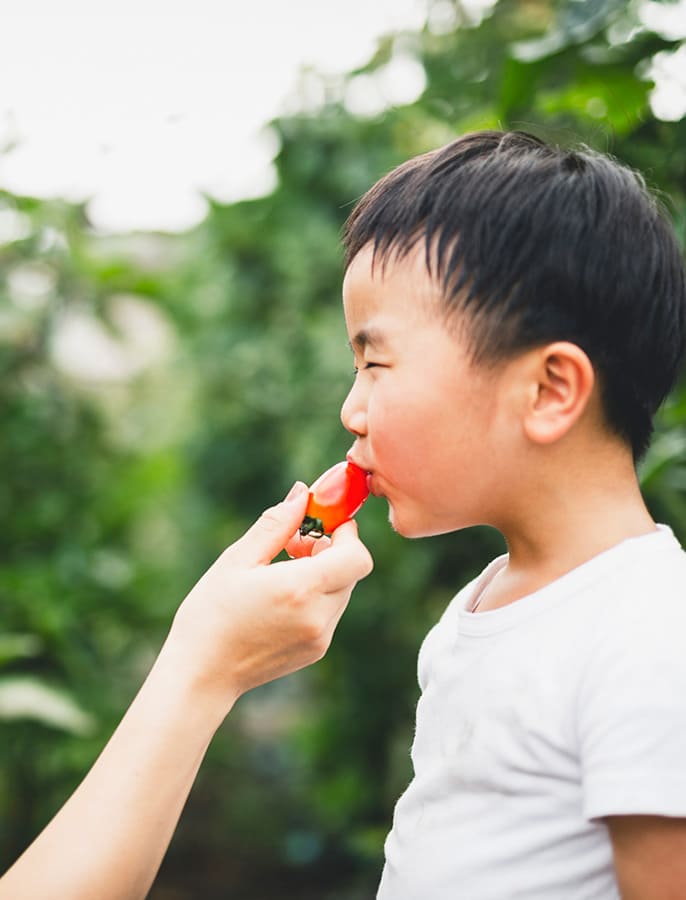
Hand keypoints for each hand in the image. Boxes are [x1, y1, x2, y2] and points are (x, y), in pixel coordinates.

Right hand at [161, 482, 373, 714]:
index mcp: (301, 589)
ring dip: (324, 573)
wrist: (202, 674)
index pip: (357, 556)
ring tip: (282, 572)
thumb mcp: (237, 560)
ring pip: (343, 590)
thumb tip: (303, 494)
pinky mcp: (316, 650)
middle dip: (331, 550)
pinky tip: (282, 597)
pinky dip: (317, 596)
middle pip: (351, 570)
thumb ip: (276, 525)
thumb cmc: (211, 613)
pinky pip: (331, 611)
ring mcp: (320, 637)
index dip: (347, 535)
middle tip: (294, 545)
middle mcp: (319, 615)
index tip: (323, 524)